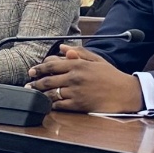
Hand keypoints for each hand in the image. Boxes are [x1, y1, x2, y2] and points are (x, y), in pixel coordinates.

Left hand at [26, 44, 143, 112]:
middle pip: (48, 80)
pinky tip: (48, 103)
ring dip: (40, 94)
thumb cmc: (111, 75)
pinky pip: (59, 105)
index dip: (39, 68)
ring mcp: (76, 91)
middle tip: (29, 84)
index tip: (32, 71)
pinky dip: (51, 104)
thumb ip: (78, 52)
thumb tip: (62, 48)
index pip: (52, 65)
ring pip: (51, 93)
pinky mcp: (79, 104)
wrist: (125, 93)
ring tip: (34, 94)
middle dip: (35, 82)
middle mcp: (75, 77)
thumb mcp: (96, 59)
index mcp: (78, 64)